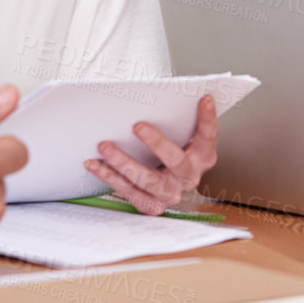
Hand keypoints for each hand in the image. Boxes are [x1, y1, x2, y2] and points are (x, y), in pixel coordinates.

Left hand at [83, 95, 218, 214]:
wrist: (166, 185)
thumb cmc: (170, 151)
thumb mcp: (179, 134)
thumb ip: (175, 119)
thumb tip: (156, 96)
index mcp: (202, 156)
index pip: (208, 136)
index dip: (208, 119)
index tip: (204, 99)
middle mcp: (189, 177)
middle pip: (177, 162)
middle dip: (158, 144)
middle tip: (138, 126)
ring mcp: (171, 194)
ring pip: (148, 180)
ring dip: (124, 162)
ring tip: (104, 146)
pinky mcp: (152, 206)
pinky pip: (130, 193)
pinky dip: (110, 177)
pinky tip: (95, 164)